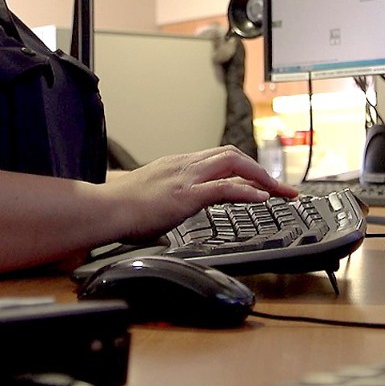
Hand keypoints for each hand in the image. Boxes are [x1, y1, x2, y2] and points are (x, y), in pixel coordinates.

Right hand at [101, 145, 297, 242]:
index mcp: (175, 166)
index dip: (243, 169)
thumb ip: (161, 211)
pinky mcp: (185, 194)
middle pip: (232, 155)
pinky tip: (262, 199)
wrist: (103, 209)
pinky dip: (246, 191)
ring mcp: (185, 177)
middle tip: (281, 188)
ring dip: (262, 178)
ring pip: (233, 165)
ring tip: (280, 193)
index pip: (218, 159)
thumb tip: (162, 230)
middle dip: (261, 171)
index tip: (259, 183)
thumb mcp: (148, 205)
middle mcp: (183, 165)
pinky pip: (223, 188)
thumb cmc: (117, 210)